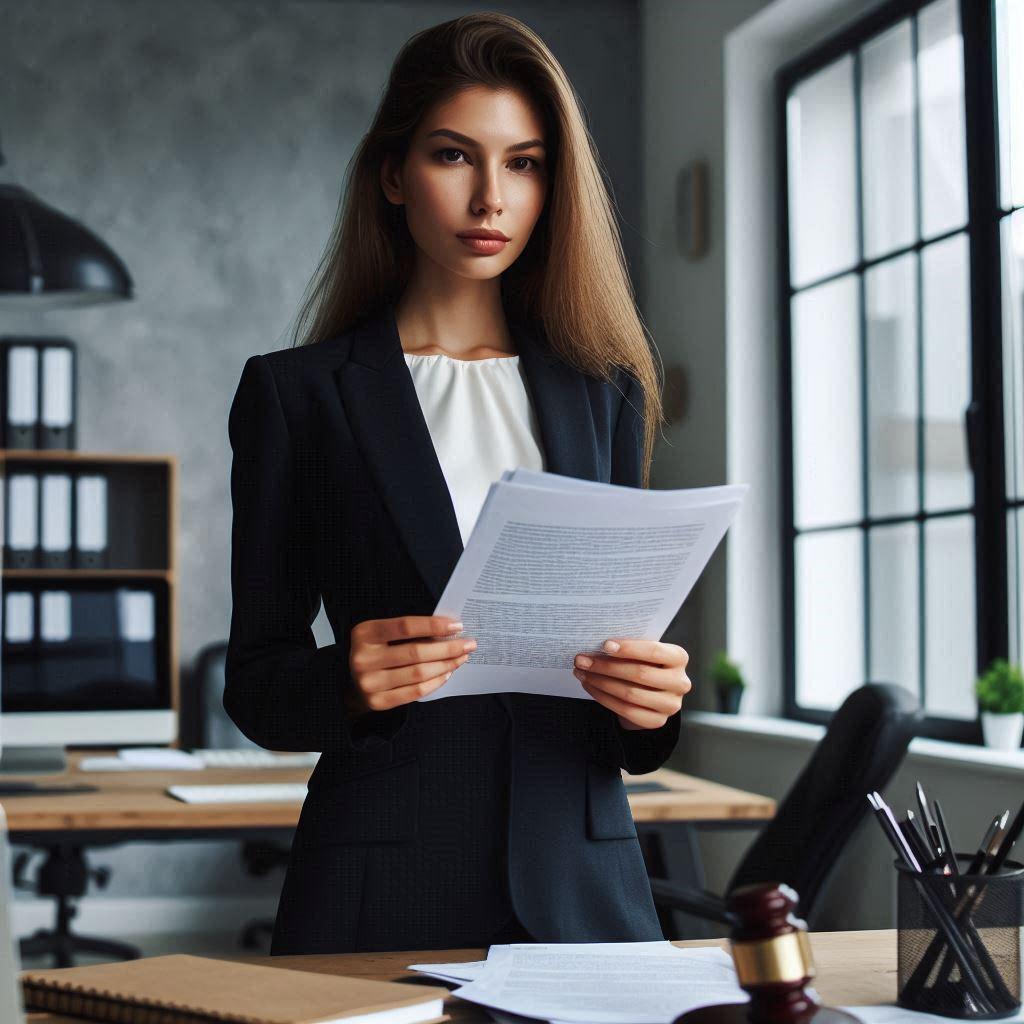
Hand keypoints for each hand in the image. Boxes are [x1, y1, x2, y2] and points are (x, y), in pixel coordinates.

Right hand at [347, 615, 474, 713]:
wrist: (352, 680)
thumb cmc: (377, 650)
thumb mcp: (383, 633)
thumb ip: (409, 631)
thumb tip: (449, 629)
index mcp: (365, 633)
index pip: (406, 626)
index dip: (434, 626)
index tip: (457, 626)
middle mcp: (363, 658)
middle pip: (416, 652)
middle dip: (448, 648)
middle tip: (469, 644)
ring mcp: (369, 682)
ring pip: (419, 673)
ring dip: (446, 665)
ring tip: (461, 658)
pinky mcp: (378, 701)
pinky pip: (415, 692)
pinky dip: (435, 682)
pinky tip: (447, 673)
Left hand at [572, 640, 690, 730]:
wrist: (650, 693)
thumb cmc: (643, 664)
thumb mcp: (641, 653)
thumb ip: (628, 649)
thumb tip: (598, 646)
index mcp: (679, 657)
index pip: (654, 651)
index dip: (629, 648)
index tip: (604, 645)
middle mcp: (680, 682)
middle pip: (639, 674)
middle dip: (606, 666)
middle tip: (582, 660)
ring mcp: (671, 704)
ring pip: (631, 694)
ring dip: (601, 682)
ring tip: (582, 673)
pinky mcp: (657, 721)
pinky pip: (626, 710)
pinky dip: (603, 697)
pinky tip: (590, 687)